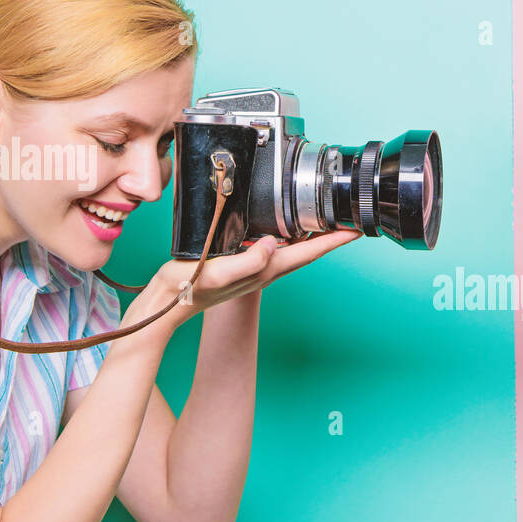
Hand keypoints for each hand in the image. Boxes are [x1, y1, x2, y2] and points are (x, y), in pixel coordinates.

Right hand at [120, 229, 361, 337]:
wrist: (166, 302)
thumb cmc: (189, 288)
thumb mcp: (218, 272)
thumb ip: (248, 260)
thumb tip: (274, 243)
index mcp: (265, 270)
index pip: (308, 253)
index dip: (333, 241)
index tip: (356, 229)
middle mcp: (265, 269)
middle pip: (307, 251)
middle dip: (330, 236)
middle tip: (349, 219)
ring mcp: (255, 268)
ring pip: (293, 249)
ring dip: (312, 236)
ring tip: (327, 220)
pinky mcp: (242, 262)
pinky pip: (274, 247)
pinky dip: (287, 236)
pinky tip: (285, 226)